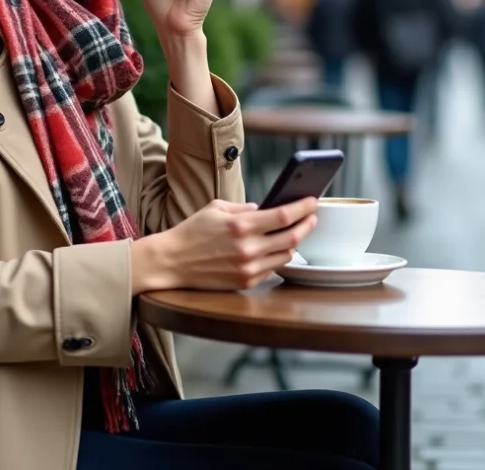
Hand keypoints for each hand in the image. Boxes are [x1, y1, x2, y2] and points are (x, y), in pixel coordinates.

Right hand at [131, 198, 318, 291]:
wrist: (171, 261)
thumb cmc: (192, 232)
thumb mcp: (216, 208)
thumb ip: (244, 208)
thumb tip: (264, 209)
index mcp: (241, 225)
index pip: (283, 216)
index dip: (303, 208)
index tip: (313, 201)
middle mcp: (247, 248)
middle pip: (292, 237)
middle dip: (307, 225)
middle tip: (312, 218)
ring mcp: (248, 268)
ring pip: (286, 255)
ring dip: (293, 243)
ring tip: (294, 232)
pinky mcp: (245, 282)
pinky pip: (272, 269)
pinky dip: (277, 258)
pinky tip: (275, 250)